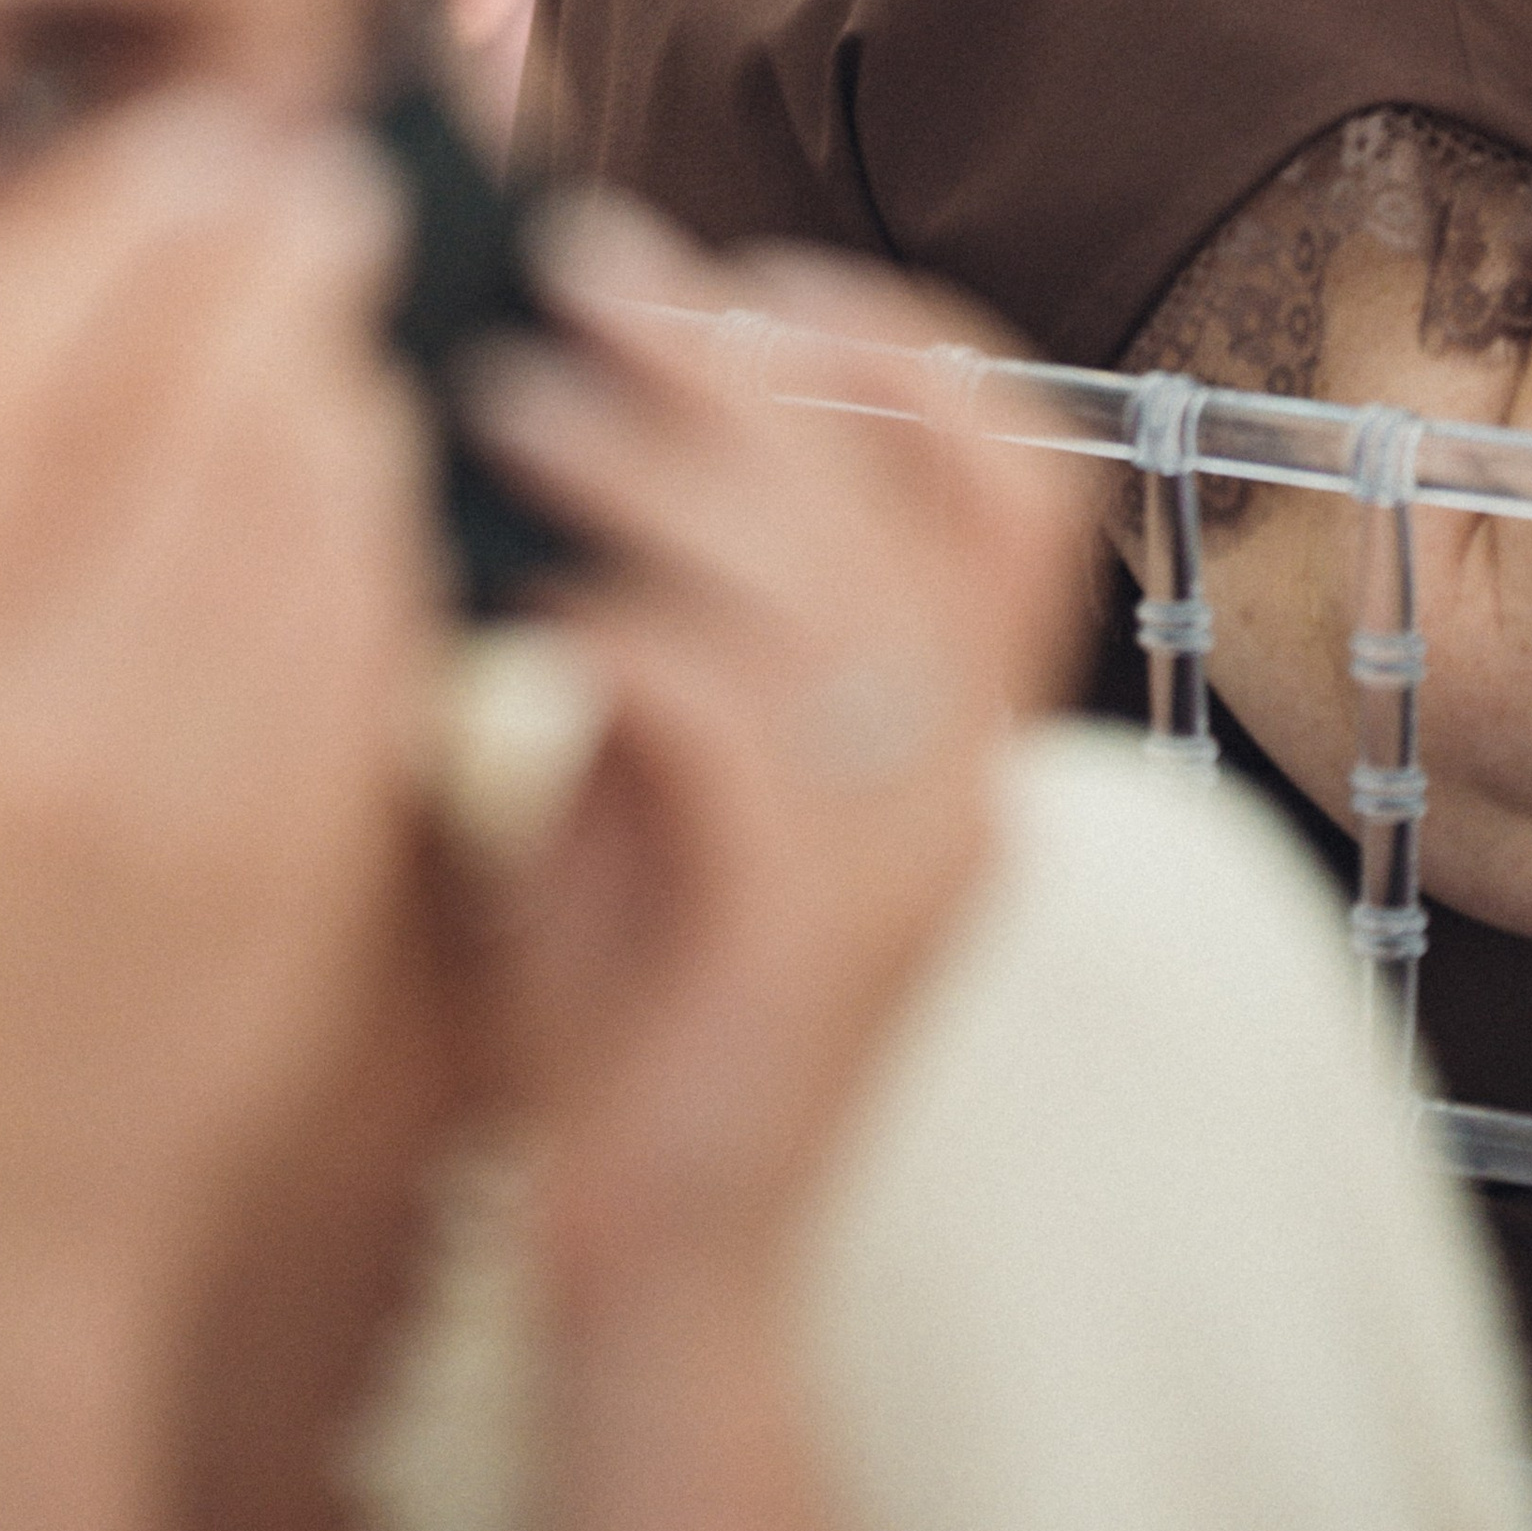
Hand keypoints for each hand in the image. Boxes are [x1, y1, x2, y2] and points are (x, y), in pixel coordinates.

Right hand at [0, 96, 440, 1299]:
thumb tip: (84, 286)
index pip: (8, 371)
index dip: (111, 219)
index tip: (186, 126)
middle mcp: (31, 710)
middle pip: (183, 403)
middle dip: (272, 257)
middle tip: (328, 169)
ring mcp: (179, 784)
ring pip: (305, 498)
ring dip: (341, 369)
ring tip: (340, 301)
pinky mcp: (299, 845)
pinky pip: (371, 623)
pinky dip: (383, 513)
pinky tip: (375, 452)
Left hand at [462, 205, 1078, 1303]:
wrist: (654, 1263)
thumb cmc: (631, 995)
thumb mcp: (664, 767)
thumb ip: (663, 608)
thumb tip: (563, 398)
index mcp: (965, 729)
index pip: (1026, 483)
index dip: (912, 346)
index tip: (755, 272)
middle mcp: (973, 780)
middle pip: (900, 488)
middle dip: (735, 351)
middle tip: (578, 267)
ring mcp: (908, 861)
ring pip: (824, 580)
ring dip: (654, 459)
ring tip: (505, 397)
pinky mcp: (810, 936)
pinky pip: (733, 721)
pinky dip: (620, 627)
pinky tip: (516, 602)